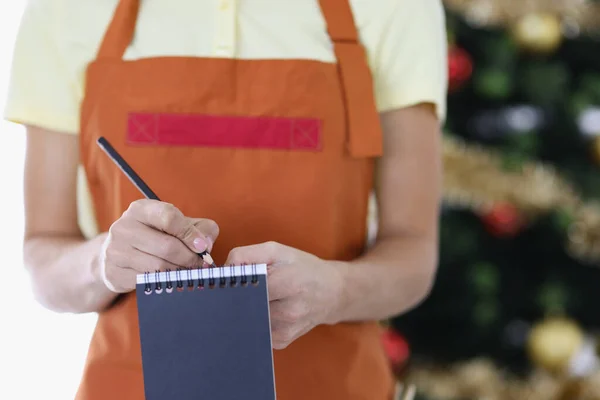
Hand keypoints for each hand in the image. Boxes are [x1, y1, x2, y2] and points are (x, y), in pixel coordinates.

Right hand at [100, 199, 218, 292]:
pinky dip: (165, 282)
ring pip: (159, 267)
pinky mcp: (114, 274)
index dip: (190, 233)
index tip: (203, 247)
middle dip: (190, 258)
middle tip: (201, 264)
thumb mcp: (178, 224)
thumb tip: (206, 245)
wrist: (119, 255)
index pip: (169, 217)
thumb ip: (200, 228)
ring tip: (189, 272)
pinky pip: (148, 282)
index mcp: (141, 209)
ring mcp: (116, 251)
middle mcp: (124, 227)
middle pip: (167, 246)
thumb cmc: (157, 236)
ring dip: (180, 272)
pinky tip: (172, 279)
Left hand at [226, 241, 345, 349]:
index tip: (225, 280)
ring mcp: (285, 330)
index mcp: (288, 283)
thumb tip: (222, 271)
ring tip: (253, 298)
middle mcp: (289, 311)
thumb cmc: (302, 268)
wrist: (331, 292)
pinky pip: (255, 331)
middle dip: (235, 298)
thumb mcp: (277, 251)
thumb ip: (246, 255)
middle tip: (235, 289)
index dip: (232, 283)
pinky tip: (262, 311)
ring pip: (246, 320)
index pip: (245, 287)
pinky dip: (253, 320)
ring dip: (243, 310)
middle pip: (243, 307)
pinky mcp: (282, 341)